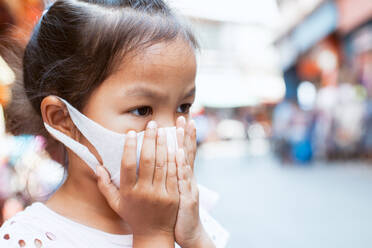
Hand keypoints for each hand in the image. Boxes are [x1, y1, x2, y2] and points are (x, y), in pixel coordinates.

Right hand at [97, 121, 178, 246]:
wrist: (154, 234)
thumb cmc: (133, 216)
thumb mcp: (116, 203)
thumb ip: (105, 185)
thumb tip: (96, 166)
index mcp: (129, 192)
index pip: (128, 165)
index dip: (129, 147)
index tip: (131, 132)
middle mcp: (144, 192)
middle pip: (148, 161)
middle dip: (150, 140)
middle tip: (152, 124)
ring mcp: (160, 194)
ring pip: (163, 165)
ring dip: (163, 145)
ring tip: (164, 129)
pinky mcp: (174, 196)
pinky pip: (175, 174)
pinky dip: (175, 159)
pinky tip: (175, 146)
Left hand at [174, 119, 214, 247]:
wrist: (188, 232)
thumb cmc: (175, 211)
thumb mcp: (172, 192)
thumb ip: (166, 177)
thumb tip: (159, 162)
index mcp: (182, 176)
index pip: (183, 151)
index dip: (183, 136)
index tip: (180, 119)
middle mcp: (188, 178)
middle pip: (188, 152)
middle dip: (186, 134)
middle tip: (185, 116)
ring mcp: (189, 186)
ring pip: (187, 162)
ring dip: (186, 143)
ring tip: (184, 128)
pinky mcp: (188, 197)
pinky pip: (184, 180)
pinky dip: (183, 167)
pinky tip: (181, 155)